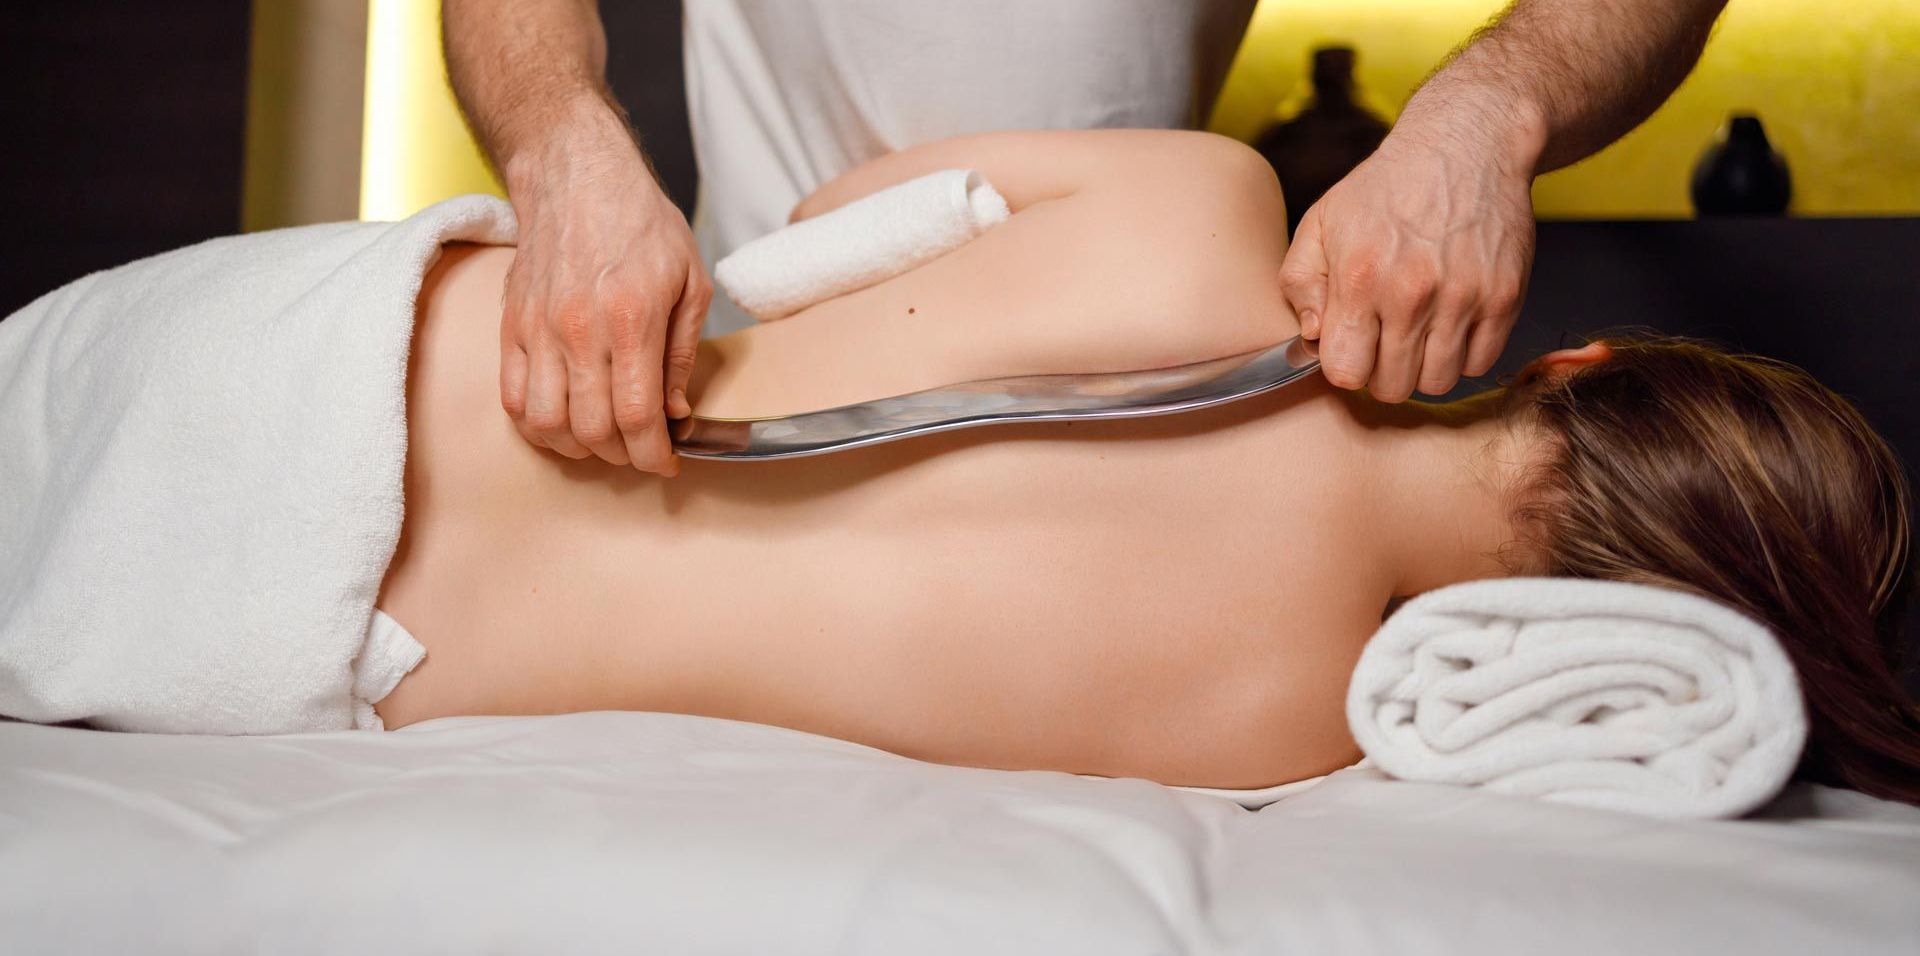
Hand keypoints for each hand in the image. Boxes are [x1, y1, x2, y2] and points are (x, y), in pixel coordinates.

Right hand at [501, 117, 710, 474]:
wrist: (575, 174)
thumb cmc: (639, 222)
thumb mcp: (689, 281)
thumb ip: (682, 353)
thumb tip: (675, 412)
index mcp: (631, 318)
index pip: (637, 416)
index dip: (653, 455)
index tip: (666, 463)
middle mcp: (579, 329)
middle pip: (592, 429)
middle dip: (622, 455)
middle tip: (640, 448)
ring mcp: (538, 330)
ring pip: (547, 424)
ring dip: (578, 447)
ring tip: (603, 438)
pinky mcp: (512, 326)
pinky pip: (513, 399)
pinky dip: (538, 426)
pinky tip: (564, 421)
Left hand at [1278, 127, 1535, 400]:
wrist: (1467, 145)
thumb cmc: (1386, 188)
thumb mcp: (1321, 223)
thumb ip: (1300, 284)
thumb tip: (1312, 336)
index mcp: (1359, 277)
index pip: (1345, 372)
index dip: (1345, 365)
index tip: (1352, 345)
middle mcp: (1412, 293)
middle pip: (1392, 386)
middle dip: (1382, 371)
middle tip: (1385, 338)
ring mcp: (1464, 298)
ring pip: (1437, 382)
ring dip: (1424, 366)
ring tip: (1418, 330)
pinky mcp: (1505, 298)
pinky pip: (1481, 364)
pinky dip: (1464, 353)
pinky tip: (1450, 322)